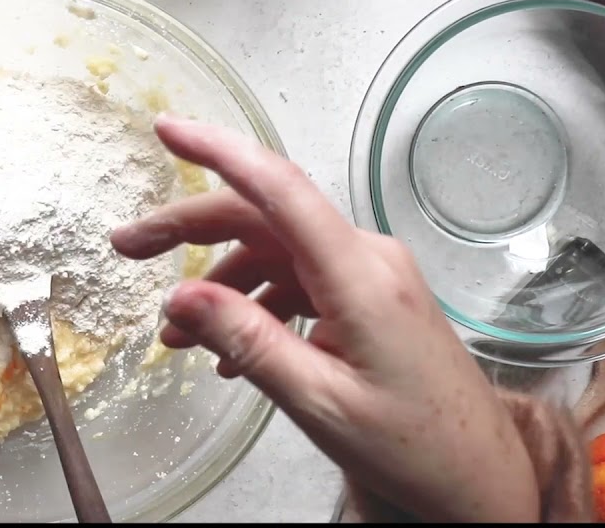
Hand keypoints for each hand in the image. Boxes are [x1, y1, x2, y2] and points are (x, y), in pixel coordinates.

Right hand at [111, 115, 538, 522]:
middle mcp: (366, 259)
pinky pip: (294, 280)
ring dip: (217, 283)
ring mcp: (368, 274)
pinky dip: (252, 304)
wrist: (477, 476)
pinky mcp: (366, 295)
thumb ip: (248, 344)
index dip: (219, 151)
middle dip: (189, 229)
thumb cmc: (415, 445)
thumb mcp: (320, 403)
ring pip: (272, 252)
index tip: (167, 129)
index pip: (280, 190)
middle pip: (262, 218)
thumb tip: (179, 299)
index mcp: (361, 276)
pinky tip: (225, 349)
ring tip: (173, 334)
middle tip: (127, 246)